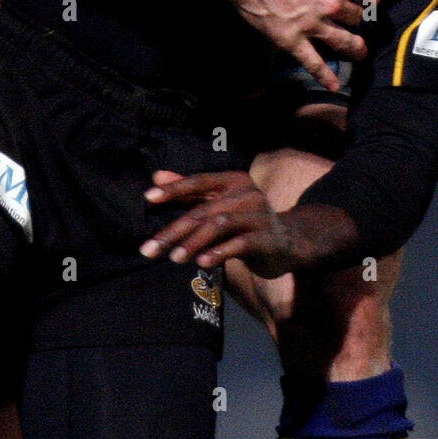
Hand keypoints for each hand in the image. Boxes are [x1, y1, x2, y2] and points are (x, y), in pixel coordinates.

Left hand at [140, 170, 359, 277]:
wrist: (289, 242)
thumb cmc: (246, 221)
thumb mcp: (220, 204)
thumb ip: (190, 192)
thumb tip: (156, 176)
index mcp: (233, 181)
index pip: (199, 182)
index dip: (174, 188)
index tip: (148, 198)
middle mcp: (247, 193)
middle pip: (204, 210)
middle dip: (174, 230)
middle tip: (150, 248)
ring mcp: (259, 214)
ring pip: (219, 225)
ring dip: (193, 242)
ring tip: (174, 257)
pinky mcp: (267, 238)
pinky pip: (239, 243)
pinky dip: (219, 251)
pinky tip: (202, 262)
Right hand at [192, 0, 385, 91]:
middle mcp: (333, 6)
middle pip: (359, 17)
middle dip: (362, 18)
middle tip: (360, 20)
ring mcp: (313, 25)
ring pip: (344, 41)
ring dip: (356, 48)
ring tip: (361, 52)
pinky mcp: (293, 39)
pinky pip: (312, 62)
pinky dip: (324, 75)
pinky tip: (334, 85)